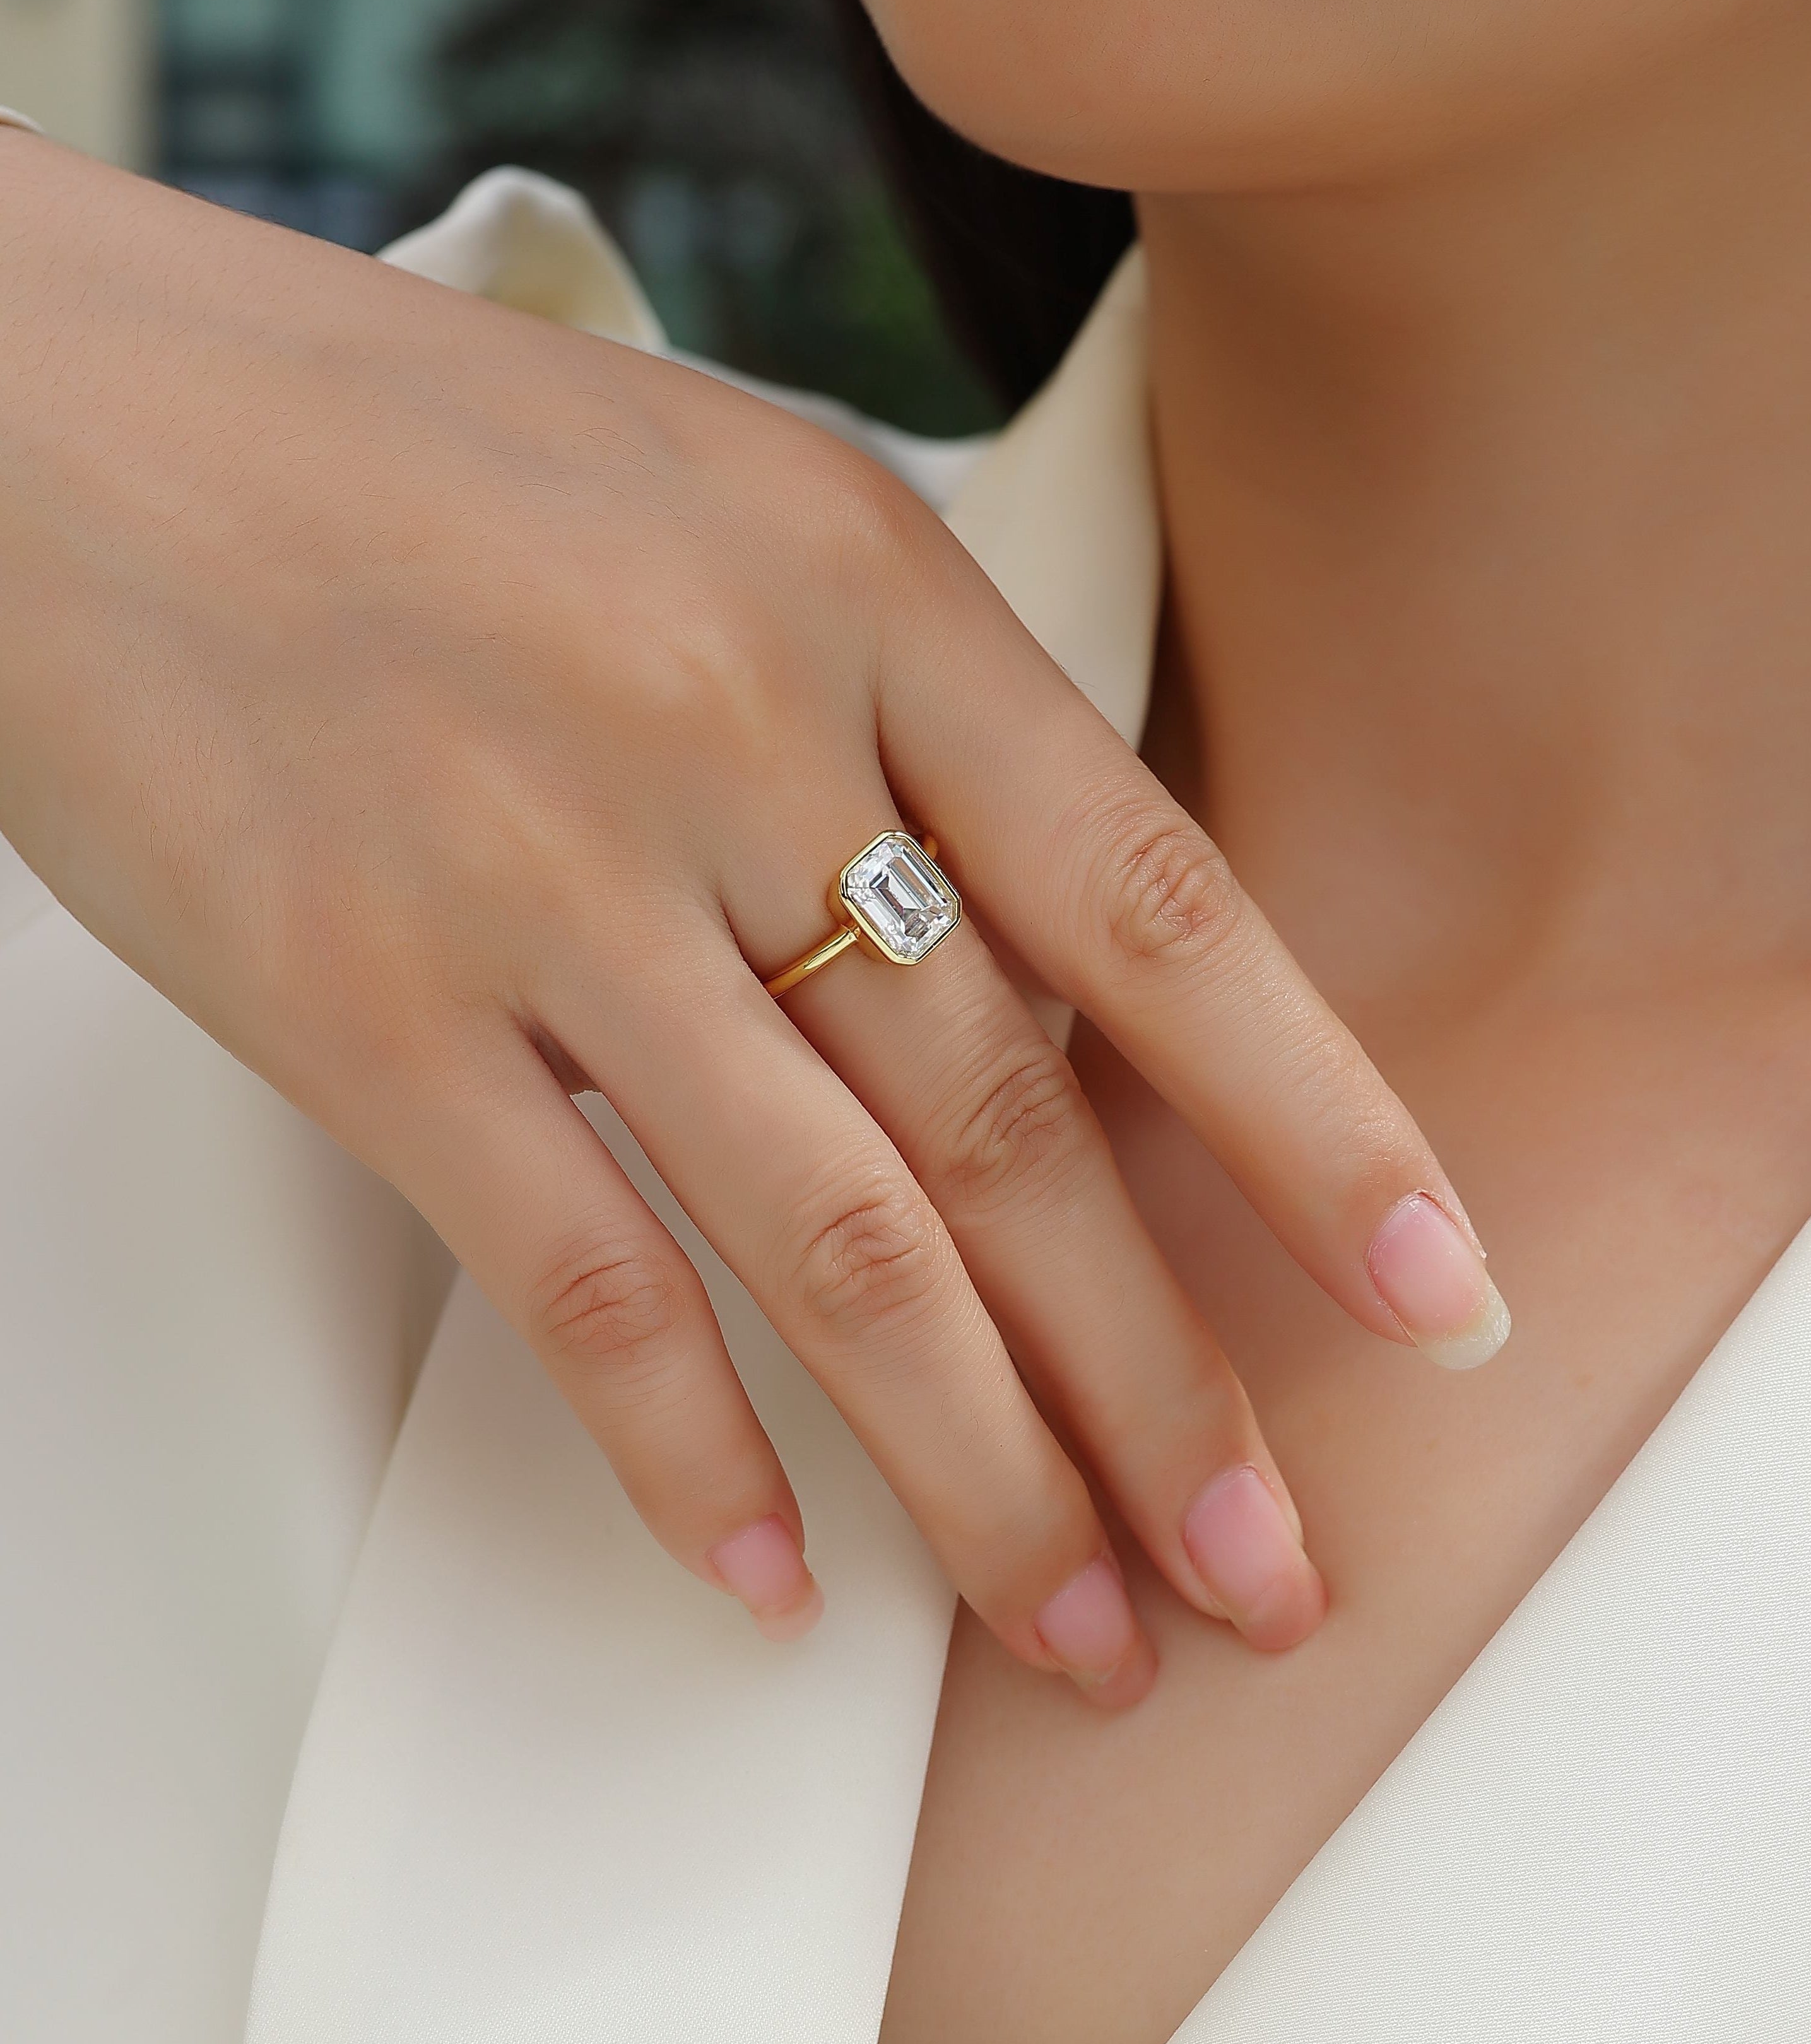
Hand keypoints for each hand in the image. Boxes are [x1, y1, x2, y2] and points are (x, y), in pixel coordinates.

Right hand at [0, 134, 1506, 1705]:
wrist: (69, 412)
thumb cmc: (422, 464)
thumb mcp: (732, 513)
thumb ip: (909, 733)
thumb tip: (1070, 995)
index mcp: (865, 596)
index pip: (1160, 907)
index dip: (1322, 1125)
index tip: (1440, 1297)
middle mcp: (736, 738)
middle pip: (1014, 1128)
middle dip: (1161, 1385)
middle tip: (1270, 1575)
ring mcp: (548, 881)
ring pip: (833, 1244)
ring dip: (977, 1472)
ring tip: (1080, 1632)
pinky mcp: (364, 1007)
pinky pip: (576, 1283)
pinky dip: (688, 1454)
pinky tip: (776, 1585)